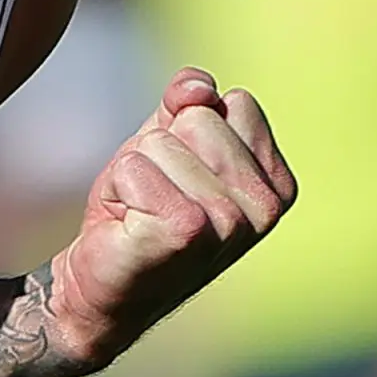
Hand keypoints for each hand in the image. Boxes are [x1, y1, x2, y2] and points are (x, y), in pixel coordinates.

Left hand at [48, 68, 296, 368]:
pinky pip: (135, 166)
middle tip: (154, 198)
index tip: (179, 177)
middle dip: (161, 149)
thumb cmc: (139, 212)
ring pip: (162, 141)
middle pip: (198, 117)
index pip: (233, 102)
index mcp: (276, 184)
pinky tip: (129, 225)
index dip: (189, 130)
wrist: (100, 288)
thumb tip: (198, 88)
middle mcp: (265, 207)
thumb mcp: (167, 143)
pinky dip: (118, 188)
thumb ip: (186, 103)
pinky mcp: (187, 232)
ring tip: (142, 213)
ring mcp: (230, 223)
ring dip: (136, 171)